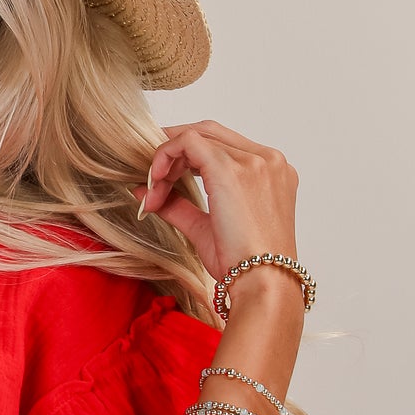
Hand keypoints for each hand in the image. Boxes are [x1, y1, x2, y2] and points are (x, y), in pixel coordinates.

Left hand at [133, 119, 298, 285]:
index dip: (186, 156)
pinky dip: (165, 155)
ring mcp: (254, 160)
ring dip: (167, 160)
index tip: (163, 180)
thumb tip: (143, 192)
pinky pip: (188, 142)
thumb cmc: (244, 265)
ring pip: (197, 135)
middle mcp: (268, 160)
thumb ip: (178, 206)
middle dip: (175, 151)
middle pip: (210, 133)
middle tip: (152, 176)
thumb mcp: (205, 229)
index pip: (223, 145)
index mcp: (271, 173)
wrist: (263, 282)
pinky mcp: (232, 168)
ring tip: (155, 190)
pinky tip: (155, 181)